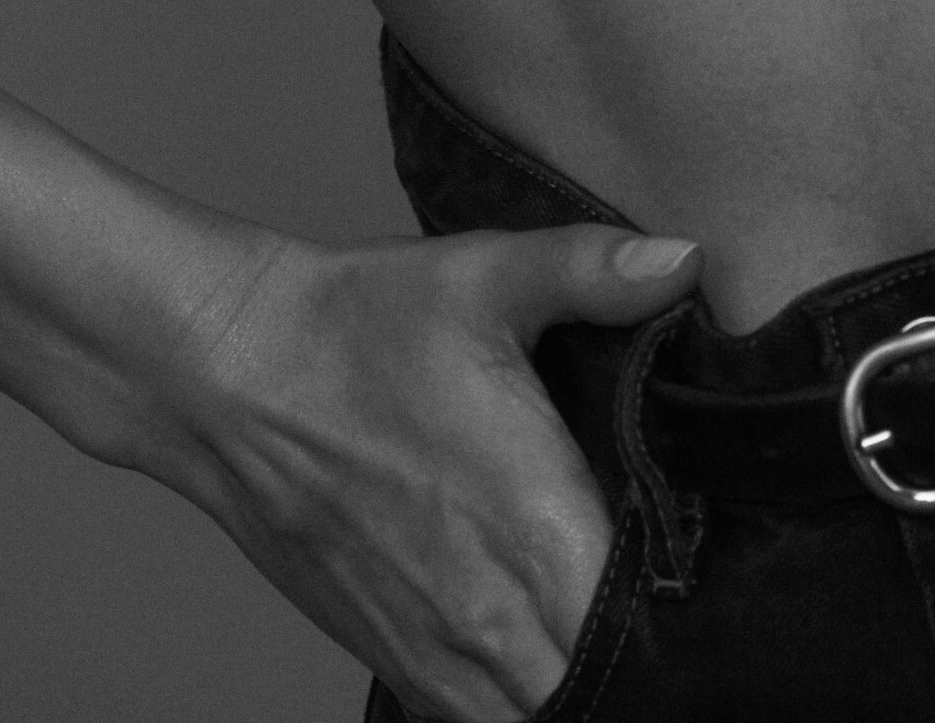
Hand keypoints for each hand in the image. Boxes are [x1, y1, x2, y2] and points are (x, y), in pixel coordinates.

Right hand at [159, 218, 701, 718]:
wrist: (231, 375)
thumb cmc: (361, 325)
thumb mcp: (490, 275)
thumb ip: (598, 272)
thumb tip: (688, 259)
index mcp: (534, 527)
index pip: (638, 626)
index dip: (683, 618)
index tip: (703, 578)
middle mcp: (491, 612)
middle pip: (596, 690)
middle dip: (641, 663)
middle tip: (668, 610)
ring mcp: (433, 649)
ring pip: (533, 720)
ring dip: (575, 689)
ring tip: (607, 633)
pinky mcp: (389, 657)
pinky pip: (471, 722)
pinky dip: (514, 703)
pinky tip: (536, 654)